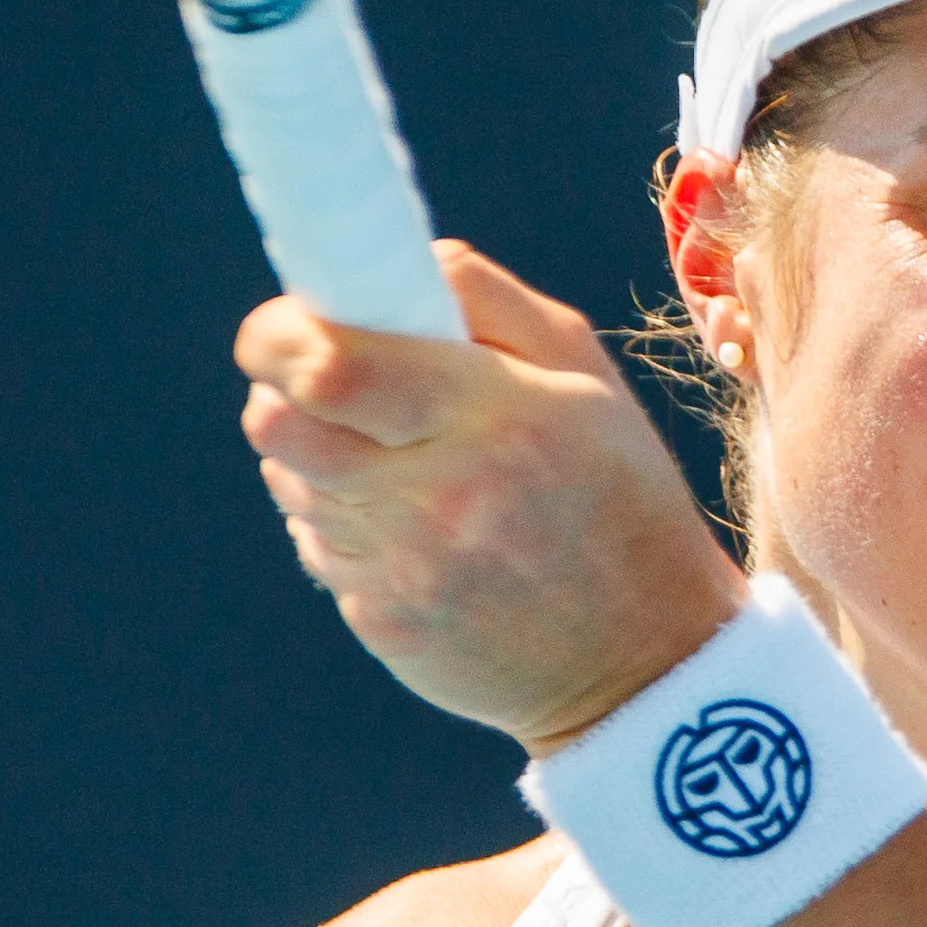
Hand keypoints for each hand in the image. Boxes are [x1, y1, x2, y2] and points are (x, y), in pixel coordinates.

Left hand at [238, 242, 752, 753]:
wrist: (648, 661)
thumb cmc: (617, 492)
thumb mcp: (586, 376)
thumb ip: (485, 300)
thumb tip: (387, 265)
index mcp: (499, 417)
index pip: (330, 369)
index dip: (279, 335)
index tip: (286, 326)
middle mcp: (444, 497)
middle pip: (278, 424)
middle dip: (281, 390)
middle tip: (326, 384)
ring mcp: (408, 571)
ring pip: (292, 481)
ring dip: (316, 456)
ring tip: (394, 461)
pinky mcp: (385, 625)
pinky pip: (317, 546)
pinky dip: (344, 524)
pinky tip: (415, 530)